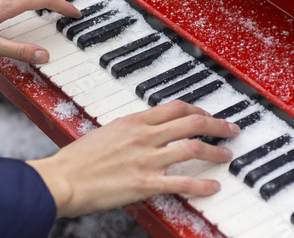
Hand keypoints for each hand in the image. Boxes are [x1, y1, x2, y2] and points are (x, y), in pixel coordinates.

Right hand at [28, 100, 239, 217]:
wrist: (62, 179)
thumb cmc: (77, 159)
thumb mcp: (105, 133)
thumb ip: (129, 131)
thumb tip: (144, 131)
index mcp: (133, 121)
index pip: (174, 107)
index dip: (196, 108)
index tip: (205, 113)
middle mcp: (144, 136)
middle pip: (191, 122)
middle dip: (216, 124)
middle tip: (230, 128)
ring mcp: (146, 159)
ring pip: (192, 148)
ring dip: (215, 150)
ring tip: (227, 154)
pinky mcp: (145, 183)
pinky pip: (182, 182)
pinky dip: (202, 184)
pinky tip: (213, 185)